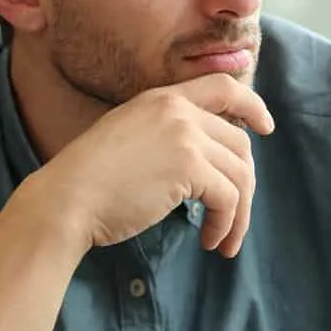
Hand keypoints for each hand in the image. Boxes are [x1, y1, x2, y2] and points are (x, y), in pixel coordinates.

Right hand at [26, 73, 274, 256]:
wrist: (65, 199)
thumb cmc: (90, 182)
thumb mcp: (129, 137)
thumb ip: (166, 137)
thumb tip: (206, 165)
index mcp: (162, 99)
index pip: (223, 87)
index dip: (252, 105)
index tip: (266, 127)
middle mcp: (178, 111)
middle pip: (239, 143)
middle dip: (244, 183)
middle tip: (234, 217)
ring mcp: (186, 136)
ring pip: (240, 174)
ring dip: (239, 214)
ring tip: (225, 241)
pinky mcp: (190, 168)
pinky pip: (229, 198)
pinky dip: (227, 225)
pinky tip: (211, 242)